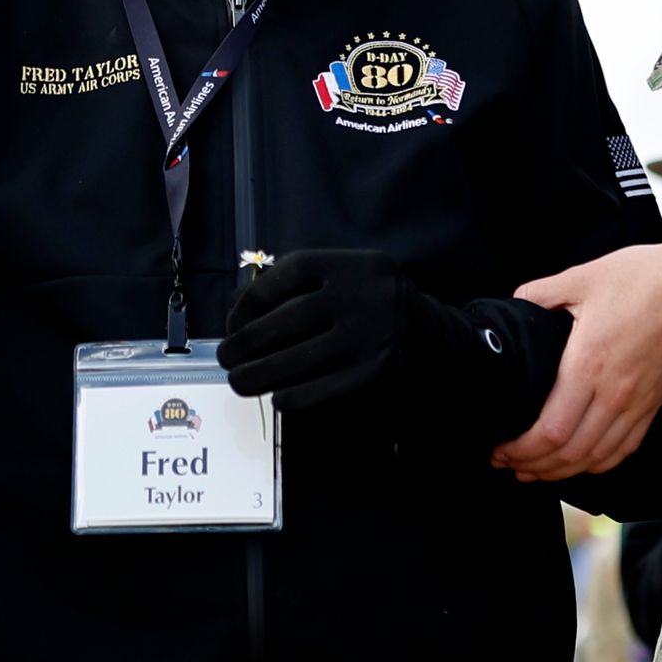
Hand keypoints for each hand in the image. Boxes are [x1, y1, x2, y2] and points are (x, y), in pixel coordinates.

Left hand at [223, 250, 426, 410]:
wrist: (434, 340)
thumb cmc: (370, 307)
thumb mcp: (346, 280)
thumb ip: (299, 288)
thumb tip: (234, 310)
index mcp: (353, 265)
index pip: (288, 274)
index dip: (250, 299)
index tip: (232, 321)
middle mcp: (364, 297)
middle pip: (286, 321)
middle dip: (245, 343)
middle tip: (227, 357)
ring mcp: (371, 337)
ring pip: (296, 360)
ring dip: (258, 375)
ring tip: (240, 382)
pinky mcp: (375, 375)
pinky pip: (318, 390)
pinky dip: (290, 396)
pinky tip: (279, 396)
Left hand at [496, 238, 661, 480]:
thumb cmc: (645, 278)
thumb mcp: (584, 277)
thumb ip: (543, 292)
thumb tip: (516, 301)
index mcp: (587, 364)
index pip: (549, 431)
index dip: (520, 449)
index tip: (499, 448)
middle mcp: (613, 394)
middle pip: (569, 453)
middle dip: (532, 466)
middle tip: (506, 463)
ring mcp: (637, 404)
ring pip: (595, 457)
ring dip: (561, 472)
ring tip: (534, 471)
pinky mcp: (654, 404)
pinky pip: (624, 448)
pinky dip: (598, 463)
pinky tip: (581, 462)